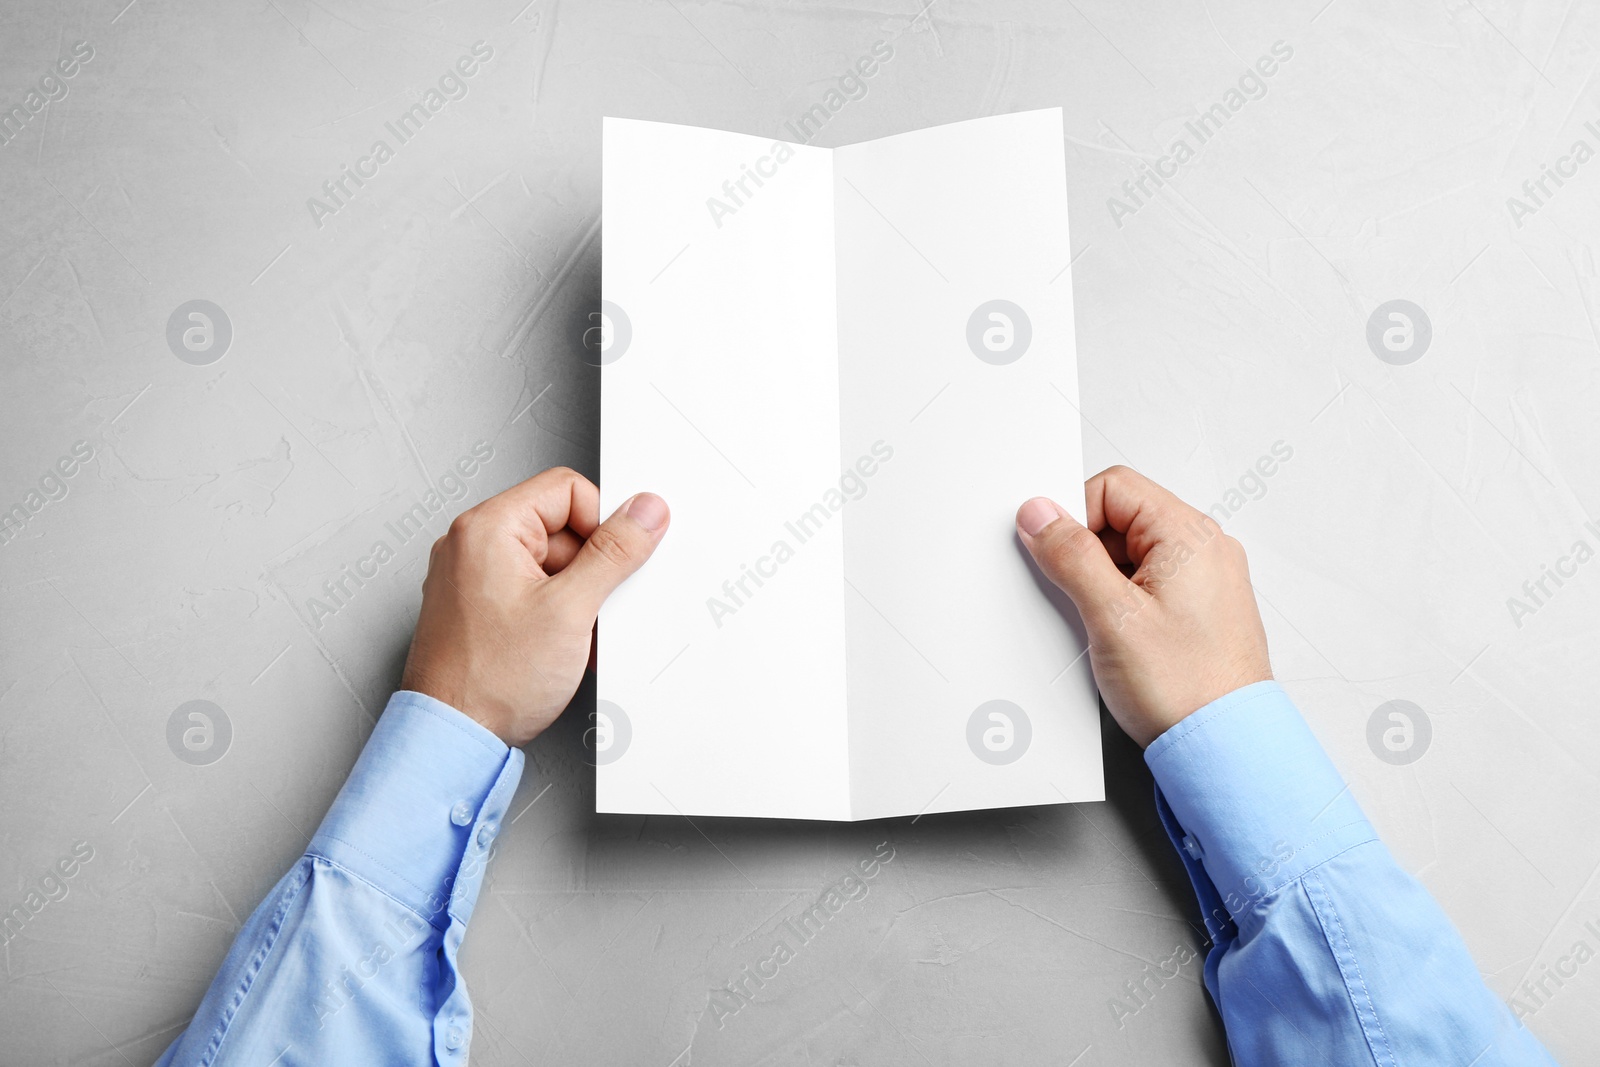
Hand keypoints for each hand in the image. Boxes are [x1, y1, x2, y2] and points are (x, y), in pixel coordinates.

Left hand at [401, 467, 669, 746]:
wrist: (452, 737)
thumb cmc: (490, 680)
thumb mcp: (570, 609)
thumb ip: (613, 553)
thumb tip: (644, 511)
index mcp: (487, 528)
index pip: (567, 489)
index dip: (602, 522)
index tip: (615, 560)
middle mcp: (471, 544)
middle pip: (560, 526)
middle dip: (589, 568)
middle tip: (590, 606)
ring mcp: (472, 576)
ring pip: (550, 562)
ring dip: (574, 595)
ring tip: (569, 634)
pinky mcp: (478, 606)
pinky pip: (532, 588)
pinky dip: (555, 612)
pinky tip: (559, 644)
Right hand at [1015, 466, 1271, 747]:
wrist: (1225, 749)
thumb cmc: (1186, 689)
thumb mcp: (1111, 616)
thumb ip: (1071, 555)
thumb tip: (1040, 514)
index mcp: (1190, 536)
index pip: (1113, 488)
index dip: (1073, 514)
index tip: (1053, 552)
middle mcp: (1205, 550)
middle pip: (1120, 518)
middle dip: (1087, 554)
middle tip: (1082, 599)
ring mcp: (1205, 580)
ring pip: (1131, 554)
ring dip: (1104, 582)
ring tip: (1106, 627)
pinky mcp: (1199, 608)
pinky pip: (1148, 583)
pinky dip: (1123, 603)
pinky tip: (1119, 639)